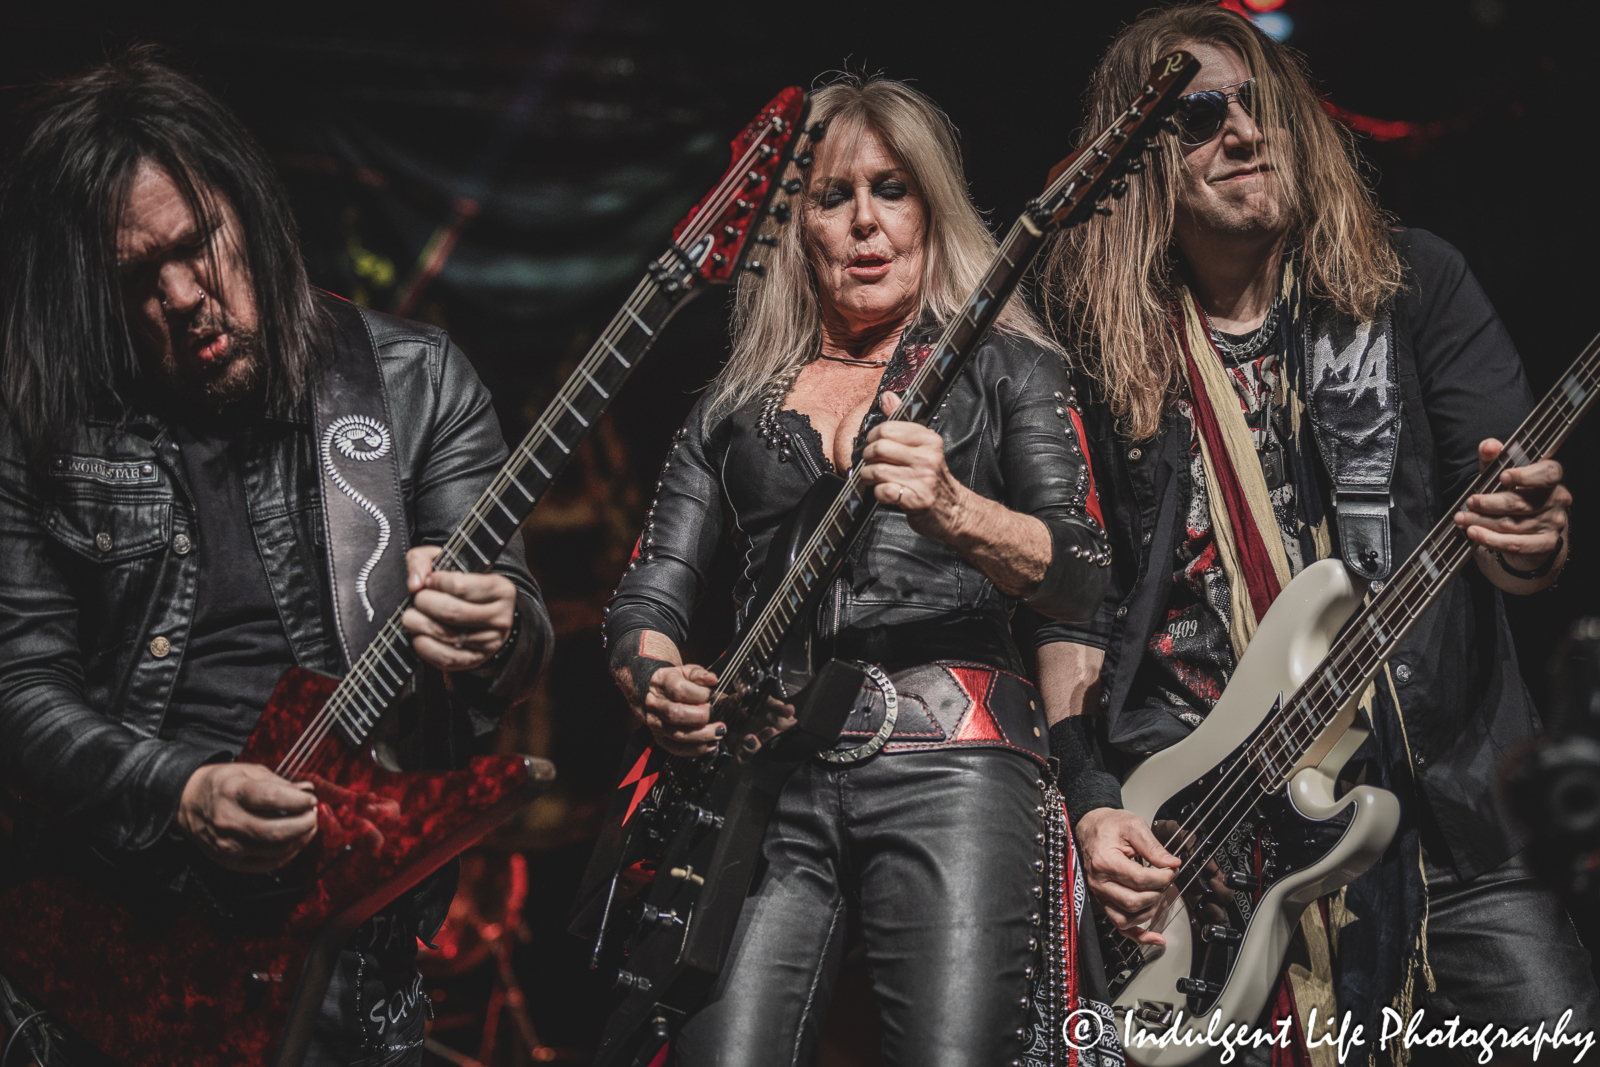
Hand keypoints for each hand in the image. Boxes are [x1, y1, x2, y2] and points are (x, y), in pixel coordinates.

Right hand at [176, 763, 317, 872]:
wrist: (186, 803)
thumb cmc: (220, 785)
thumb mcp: (248, 771)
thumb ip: (279, 782)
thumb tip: (306, 791)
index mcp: (233, 792)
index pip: (272, 798)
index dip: (298, 800)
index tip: (310, 799)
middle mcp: (229, 821)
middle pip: (276, 831)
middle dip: (304, 824)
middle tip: (312, 815)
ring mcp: (228, 845)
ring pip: (275, 851)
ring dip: (300, 840)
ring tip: (307, 827)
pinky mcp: (230, 862)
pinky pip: (267, 865)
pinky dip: (287, 855)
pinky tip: (294, 843)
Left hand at [402, 545, 517, 670]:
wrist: (482, 616)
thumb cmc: (463, 587)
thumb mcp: (447, 562)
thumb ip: (424, 560)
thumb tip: (415, 583)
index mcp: (501, 589)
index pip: (459, 586)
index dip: (435, 582)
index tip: (429, 581)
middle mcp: (500, 617)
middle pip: (451, 612)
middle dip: (424, 603)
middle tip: (419, 599)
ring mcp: (490, 642)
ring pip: (445, 635)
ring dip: (419, 624)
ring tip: (414, 616)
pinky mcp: (475, 660)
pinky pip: (445, 658)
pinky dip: (424, 647)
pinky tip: (419, 636)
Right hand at [623, 663, 724, 757]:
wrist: (654, 692)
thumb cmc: (675, 682)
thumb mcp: (687, 672)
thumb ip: (700, 675)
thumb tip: (713, 680)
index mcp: (662, 682)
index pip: (679, 690)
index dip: (699, 695)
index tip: (711, 695)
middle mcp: (655, 704)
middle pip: (676, 714)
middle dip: (700, 717)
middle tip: (715, 716)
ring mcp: (656, 722)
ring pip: (677, 734)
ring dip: (702, 736)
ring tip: (718, 732)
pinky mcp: (659, 738)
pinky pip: (676, 748)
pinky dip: (695, 749)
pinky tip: (710, 744)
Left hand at [856, 390, 971, 542]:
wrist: (954, 510)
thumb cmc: (932, 477)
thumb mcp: (922, 446)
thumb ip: (902, 421)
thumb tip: (887, 396)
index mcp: (929, 440)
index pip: (887, 428)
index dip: (873, 438)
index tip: (875, 445)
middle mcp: (928, 457)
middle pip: (879, 448)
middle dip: (868, 458)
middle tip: (872, 463)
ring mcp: (923, 479)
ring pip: (877, 471)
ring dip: (869, 477)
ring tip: (875, 479)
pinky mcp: (917, 500)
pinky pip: (883, 491)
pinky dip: (878, 493)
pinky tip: (886, 493)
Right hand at [1076, 807, 1181, 945]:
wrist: (1089, 828)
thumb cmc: (1108, 826)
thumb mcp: (1133, 826)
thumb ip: (1153, 846)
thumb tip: (1172, 863)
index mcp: (1105, 862)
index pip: (1140, 880)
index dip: (1162, 877)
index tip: (1172, 869)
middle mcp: (1100, 882)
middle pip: (1134, 901)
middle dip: (1157, 893)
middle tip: (1166, 880)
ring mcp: (1100, 895)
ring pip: (1127, 918)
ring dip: (1149, 911)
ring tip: (1158, 895)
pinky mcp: (1103, 902)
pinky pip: (1119, 926)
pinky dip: (1138, 936)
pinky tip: (1156, 938)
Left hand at [1454, 438, 1569, 572]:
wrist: (1527, 528)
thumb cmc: (1513, 493)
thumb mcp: (1500, 473)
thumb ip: (1493, 458)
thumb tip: (1490, 446)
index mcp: (1553, 476)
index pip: (1549, 473)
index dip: (1526, 475)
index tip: (1502, 477)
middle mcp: (1559, 498)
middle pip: (1521, 502)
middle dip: (1489, 504)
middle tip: (1468, 502)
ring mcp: (1554, 523)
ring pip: (1513, 524)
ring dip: (1483, 522)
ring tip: (1462, 519)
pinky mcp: (1546, 544)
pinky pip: (1516, 544)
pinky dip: (1491, 540)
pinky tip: (1474, 533)